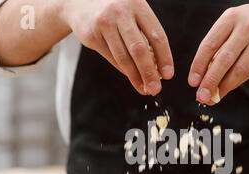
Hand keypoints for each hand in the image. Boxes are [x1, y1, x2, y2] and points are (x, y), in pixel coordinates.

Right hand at [59, 0, 173, 94]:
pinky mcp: (92, 35)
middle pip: (139, 49)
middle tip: (156, 89)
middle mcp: (121, 12)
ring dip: (136, 77)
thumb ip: (145, 35)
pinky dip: (124, 70)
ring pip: (123, 57)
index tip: (168, 75)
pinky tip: (132, 78)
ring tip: (144, 89)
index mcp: (138, 5)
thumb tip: (158, 69)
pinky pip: (112, 58)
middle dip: (149, 72)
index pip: (157, 35)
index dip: (164, 57)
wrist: (79, 1)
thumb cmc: (116, 11)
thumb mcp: (133, 13)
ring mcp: (104, 23)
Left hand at [189, 4, 248, 104]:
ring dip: (224, 87)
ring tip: (213, 98)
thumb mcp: (232, 26)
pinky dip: (237, 82)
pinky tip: (227, 88)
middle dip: (211, 81)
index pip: (209, 45)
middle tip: (201, 96)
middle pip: (224, 59)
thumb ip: (218, 46)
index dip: (199, 65)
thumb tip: (203, 77)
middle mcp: (247, 26)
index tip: (192, 82)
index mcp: (231, 17)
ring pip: (239, 69)